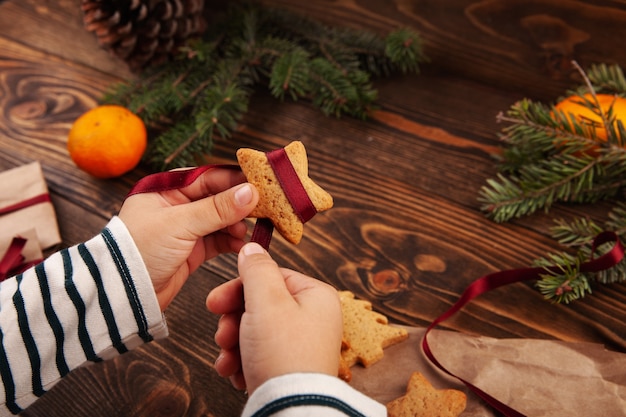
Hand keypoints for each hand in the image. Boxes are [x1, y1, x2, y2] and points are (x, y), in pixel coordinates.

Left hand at [118, 167, 258, 310]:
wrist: (124, 293)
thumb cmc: (140, 250)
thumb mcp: (180, 224)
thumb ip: (218, 208)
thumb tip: (250, 192)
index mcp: (167, 189)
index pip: (209, 177)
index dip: (235, 180)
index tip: (260, 184)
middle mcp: (177, 205)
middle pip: (218, 198)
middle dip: (240, 204)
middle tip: (263, 208)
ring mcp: (185, 228)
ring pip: (221, 220)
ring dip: (237, 225)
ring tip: (247, 232)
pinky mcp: (192, 250)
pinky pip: (219, 240)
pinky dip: (231, 242)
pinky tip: (241, 245)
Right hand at [206, 242, 342, 393]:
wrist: (290, 410)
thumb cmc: (284, 355)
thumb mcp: (267, 301)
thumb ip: (257, 270)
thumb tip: (252, 248)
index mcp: (316, 296)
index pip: (271, 277)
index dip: (239, 289)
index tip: (215, 301)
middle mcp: (313, 318)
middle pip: (261, 305)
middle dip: (234, 321)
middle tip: (222, 334)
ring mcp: (302, 345)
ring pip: (255, 331)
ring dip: (234, 344)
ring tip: (229, 359)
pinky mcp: (289, 368)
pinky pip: (259, 355)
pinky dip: (243, 362)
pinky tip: (236, 372)